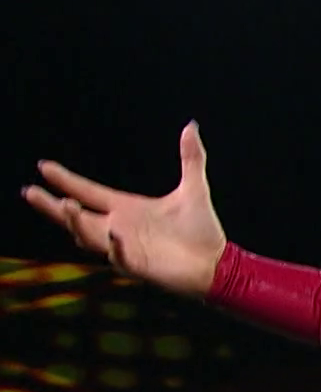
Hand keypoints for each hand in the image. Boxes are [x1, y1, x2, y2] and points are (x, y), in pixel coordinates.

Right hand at [20, 122, 227, 297]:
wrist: (217, 261)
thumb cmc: (201, 228)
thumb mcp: (195, 188)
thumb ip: (191, 158)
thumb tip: (191, 125)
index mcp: (126, 208)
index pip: (88, 192)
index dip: (65, 181)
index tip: (43, 166)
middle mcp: (119, 227)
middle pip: (75, 217)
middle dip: (51, 206)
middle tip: (30, 192)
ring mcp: (125, 248)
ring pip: (89, 236)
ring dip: (76, 222)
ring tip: (67, 205)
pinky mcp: (139, 266)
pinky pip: (120, 257)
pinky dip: (115, 247)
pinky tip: (114, 234)